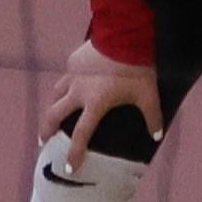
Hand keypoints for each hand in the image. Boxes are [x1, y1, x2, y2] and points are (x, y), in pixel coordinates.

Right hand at [42, 40, 162, 167]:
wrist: (125, 33)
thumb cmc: (137, 66)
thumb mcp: (148, 93)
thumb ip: (152, 116)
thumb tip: (157, 136)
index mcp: (95, 103)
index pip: (81, 135)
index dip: (74, 153)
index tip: (70, 168)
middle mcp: (79, 92)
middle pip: (54, 115)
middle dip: (47, 130)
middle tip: (43, 141)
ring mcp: (74, 74)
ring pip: (56, 94)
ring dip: (53, 106)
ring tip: (52, 113)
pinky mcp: (75, 60)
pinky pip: (66, 75)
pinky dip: (66, 83)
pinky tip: (70, 82)